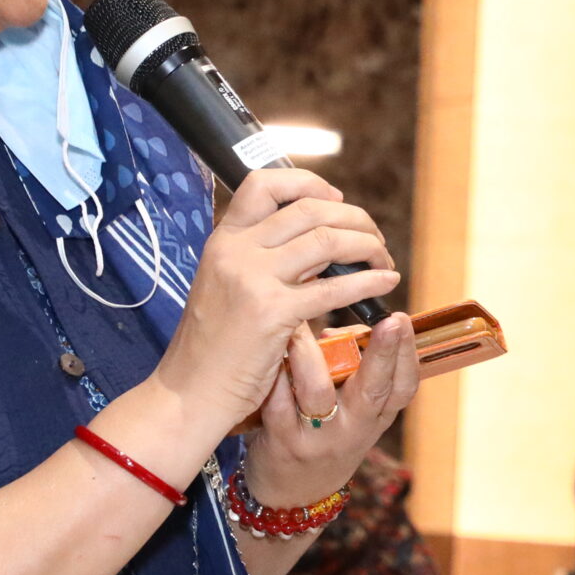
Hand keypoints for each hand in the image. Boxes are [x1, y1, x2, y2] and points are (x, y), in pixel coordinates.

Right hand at [151, 168, 399, 421]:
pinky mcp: (271, 312)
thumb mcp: (227, 286)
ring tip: (383, 259)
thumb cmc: (213, 346)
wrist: (189, 392)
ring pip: (327, 240)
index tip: (336, 199)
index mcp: (223, 239)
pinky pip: (334, 288)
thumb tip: (318, 242)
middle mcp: (235, 250)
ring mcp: (252, 279)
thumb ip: (264, 259)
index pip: (263, 182)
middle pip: (308, 209)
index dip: (308, 183)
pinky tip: (386, 284)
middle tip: (374, 237)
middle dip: (354, 217)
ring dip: (367, 245)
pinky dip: (369, 281)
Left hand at [240, 311, 419, 510]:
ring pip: (318, 391)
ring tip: (299, 327)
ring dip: (309, 353)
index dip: (406, 354)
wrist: (291, 498)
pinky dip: (277, 376)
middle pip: (374, 389)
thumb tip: (335, 333)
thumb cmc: (324, 440)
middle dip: (383, 352)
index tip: (402, 320)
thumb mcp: (352, 416)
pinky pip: (280, 402)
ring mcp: (319, 438)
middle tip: (390, 320)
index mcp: (375, 418)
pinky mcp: (284, 443)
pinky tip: (270, 357)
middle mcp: (353, 430)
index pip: (403, 387)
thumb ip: (352, 374)